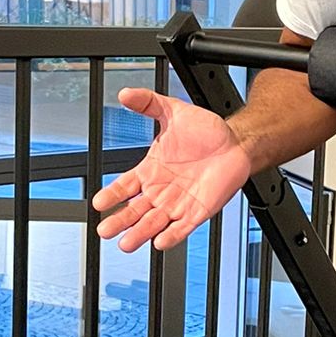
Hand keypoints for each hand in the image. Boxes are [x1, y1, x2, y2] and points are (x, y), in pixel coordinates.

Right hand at [92, 89, 250, 252]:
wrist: (236, 142)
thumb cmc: (206, 131)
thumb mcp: (173, 112)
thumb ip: (148, 103)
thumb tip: (125, 93)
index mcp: (151, 170)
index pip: (124, 186)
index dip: (112, 195)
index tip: (98, 203)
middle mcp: (162, 190)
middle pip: (135, 210)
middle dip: (120, 220)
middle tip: (105, 230)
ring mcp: (179, 202)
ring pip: (154, 222)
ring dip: (140, 233)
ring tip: (126, 243)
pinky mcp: (198, 211)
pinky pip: (182, 227)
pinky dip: (171, 235)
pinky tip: (160, 243)